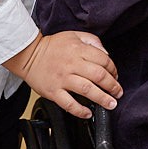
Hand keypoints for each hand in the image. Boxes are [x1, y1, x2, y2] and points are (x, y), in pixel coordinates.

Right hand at [3, 31, 121, 118]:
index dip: (113, 69)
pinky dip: (80, 110)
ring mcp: (63, 79)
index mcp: (79, 50)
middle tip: (118, 92)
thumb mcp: (74, 35)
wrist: (29, 55)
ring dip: (102, 98)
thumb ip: (93, 41)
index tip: (116, 76)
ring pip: (87, 90)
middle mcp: (72, 64)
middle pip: (98, 76)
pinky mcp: (53, 91)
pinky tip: (88, 113)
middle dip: (112, 86)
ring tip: (110, 104)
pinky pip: (68, 103)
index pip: (103, 60)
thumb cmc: (53, 46)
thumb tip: (106, 54)